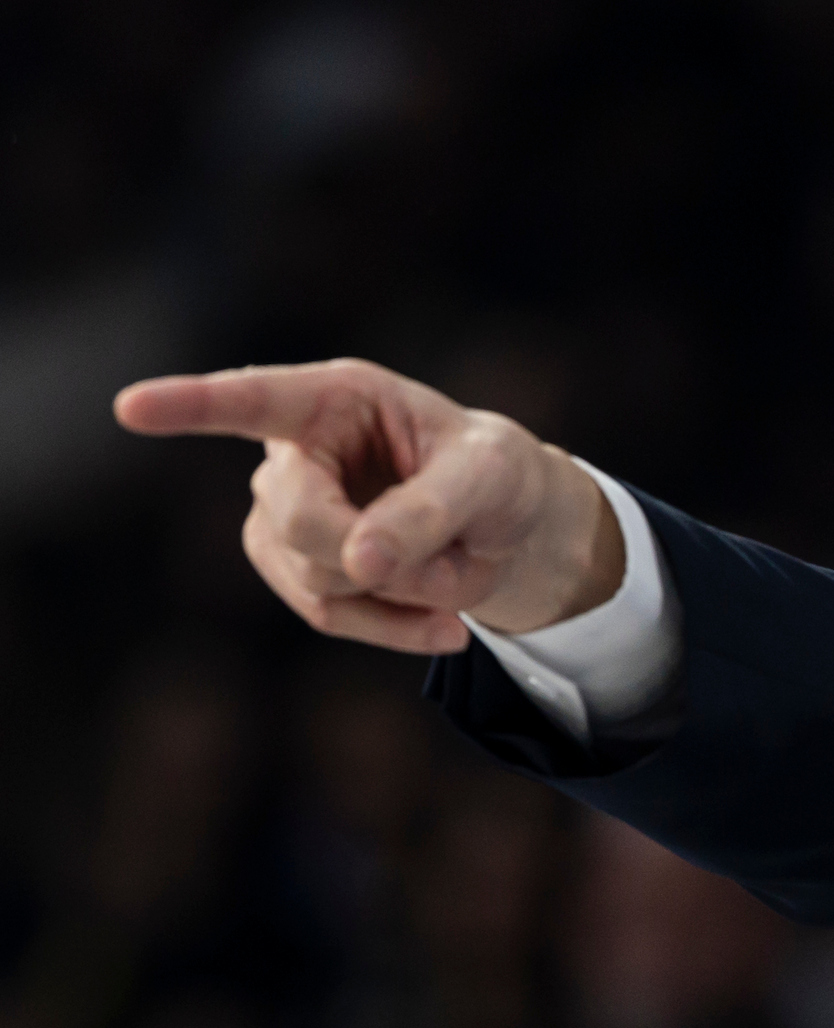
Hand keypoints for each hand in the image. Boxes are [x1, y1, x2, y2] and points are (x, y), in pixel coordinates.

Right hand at [114, 359, 624, 654]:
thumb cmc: (496, 475)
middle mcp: (295, 451)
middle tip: (456, 556)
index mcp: (337, 398)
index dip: (192, 405)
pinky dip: (394, 628)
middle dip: (377, 554)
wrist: (508, 526)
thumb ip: (428, 512)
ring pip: (314, 578)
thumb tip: (356, 564)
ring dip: (399, 593)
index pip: (254, 399)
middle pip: (298, 520)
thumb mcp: (488, 478)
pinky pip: (328, 615)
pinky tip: (446, 629)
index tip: (131, 407)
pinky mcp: (294, 567)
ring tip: (459, 575)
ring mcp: (283, 514)